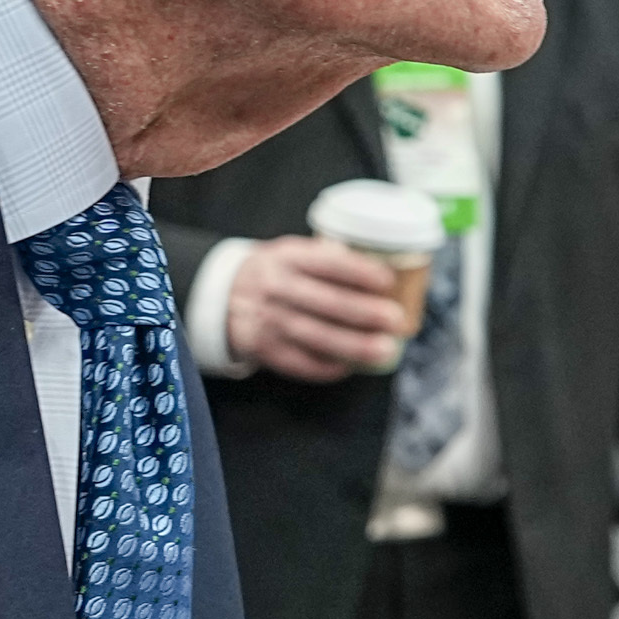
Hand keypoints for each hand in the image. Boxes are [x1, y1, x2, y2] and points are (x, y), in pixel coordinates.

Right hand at [226, 236, 415, 379]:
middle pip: (327, 303)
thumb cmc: (276, 272)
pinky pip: (302, 362)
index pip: (328, 263)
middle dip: (365, 313)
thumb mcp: (292, 252)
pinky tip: (352, 366)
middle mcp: (275, 288)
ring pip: (317, 337)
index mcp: (286, 257)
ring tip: (384, 349)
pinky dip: (329, 366)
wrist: (222, 296)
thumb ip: (327, 259)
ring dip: (355, 345)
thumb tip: (384, 270)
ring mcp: (268, 321)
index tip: (388, 281)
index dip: (360, 272)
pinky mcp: (265, 349)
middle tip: (395, 319)